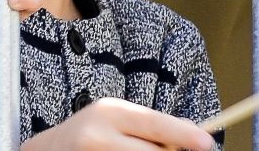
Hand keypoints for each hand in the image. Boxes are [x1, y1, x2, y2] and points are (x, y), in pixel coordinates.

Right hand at [21, 98, 215, 150]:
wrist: (50, 150)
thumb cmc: (93, 132)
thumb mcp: (116, 118)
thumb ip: (149, 125)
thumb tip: (196, 136)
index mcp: (109, 112)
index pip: (153, 122)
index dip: (183, 134)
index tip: (208, 143)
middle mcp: (99, 136)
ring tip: (136, 150)